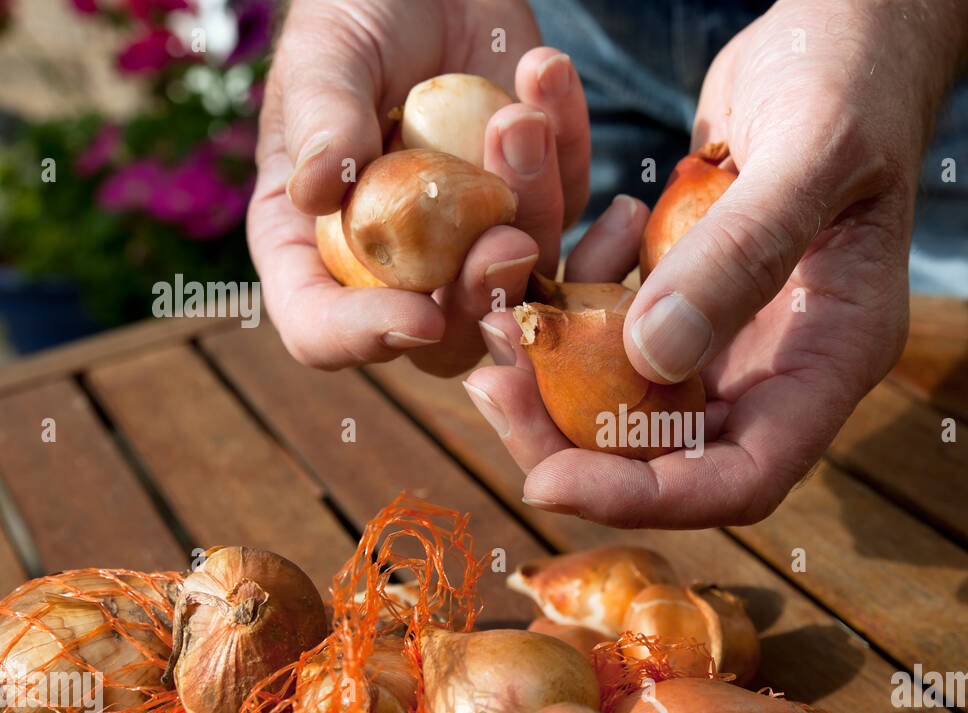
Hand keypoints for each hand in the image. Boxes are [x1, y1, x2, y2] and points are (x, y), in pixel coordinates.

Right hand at [248, 0, 589, 369]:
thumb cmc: (358, 11)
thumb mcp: (326, 54)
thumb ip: (322, 117)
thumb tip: (314, 190)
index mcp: (313, 243)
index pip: (322, 327)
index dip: (365, 338)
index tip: (417, 316)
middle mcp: (395, 262)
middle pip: (441, 336)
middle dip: (480, 297)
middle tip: (505, 239)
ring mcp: (471, 242)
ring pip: (521, 277)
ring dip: (531, 198)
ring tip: (520, 111)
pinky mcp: (533, 206)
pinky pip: (569, 209)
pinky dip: (569, 152)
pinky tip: (550, 82)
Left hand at [465, 0, 967, 526]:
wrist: (845, 31)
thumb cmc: (854, 78)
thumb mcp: (814, 150)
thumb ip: (744, 251)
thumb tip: (653, 355)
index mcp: (832, 356)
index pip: (744, 477)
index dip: (649, 497)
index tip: (551, 480)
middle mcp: (776, 363)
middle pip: (669, 453)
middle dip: (571, 437)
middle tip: (491, 386)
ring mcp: (727, 329)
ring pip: (624, 393)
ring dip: (548, 368)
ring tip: (489, 315)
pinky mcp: (682, 287)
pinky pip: (607, 321)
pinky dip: (560, 299)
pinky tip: (521, 259)